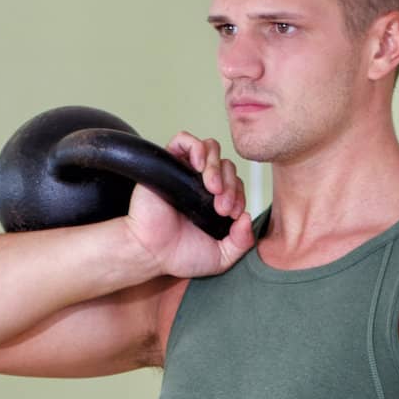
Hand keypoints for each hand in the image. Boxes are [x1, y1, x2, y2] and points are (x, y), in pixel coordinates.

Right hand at [126, 131, 253, 277]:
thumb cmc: (179, 255)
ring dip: (217, 166)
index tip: (232, 215)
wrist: (150, 253)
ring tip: (212, 188)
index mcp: (215, 201)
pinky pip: (183, 140)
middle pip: (227, 166)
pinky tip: (199, 168)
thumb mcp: (221, 257)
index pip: (236, 184)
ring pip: (210, 149)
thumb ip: (242, 242)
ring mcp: (185, 172)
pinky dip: (196, 148)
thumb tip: (247, 218)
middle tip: (222, 207)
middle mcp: (201, 184)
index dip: (240, 196)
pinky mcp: (167, 164)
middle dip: (231, 185)